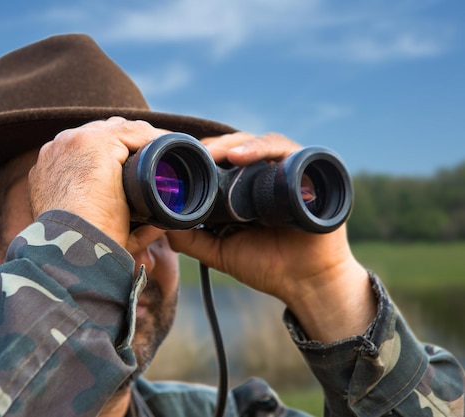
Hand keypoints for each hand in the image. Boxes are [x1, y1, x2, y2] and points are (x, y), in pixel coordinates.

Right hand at [28, 117, 166, 246]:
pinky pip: (134, 131)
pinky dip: (155, 139)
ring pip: (120, 129)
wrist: (73, 247)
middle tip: (158, 162)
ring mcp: (74, 141)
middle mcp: (57, 149)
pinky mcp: (94, 142)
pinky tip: (169, 149)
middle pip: (103, 132)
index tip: (141, 169)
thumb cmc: (83, 249)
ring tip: (169, 155)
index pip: (87, 148)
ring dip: (145, 140)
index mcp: (50, 168)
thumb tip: (156, 226)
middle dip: (131, 144)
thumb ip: (123, 226)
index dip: (117, 155)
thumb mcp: (97, 234)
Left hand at [167, 132, 373, 342]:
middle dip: (216, 146)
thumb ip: (191, 238)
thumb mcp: (219, 251)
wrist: (306, 284)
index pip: (225, 158)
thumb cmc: (267, 266)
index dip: (204, 155)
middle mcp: (270, 175)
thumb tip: (161, 224)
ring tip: (215, 153)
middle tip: (195, 153)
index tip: (181, 160)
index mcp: (248, 188)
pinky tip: (242, 157)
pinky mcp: (311, 174)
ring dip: (237, 144)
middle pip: (242, 146)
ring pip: (262, 143)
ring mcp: (291, 173)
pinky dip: (265, 148)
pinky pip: (290, 151)